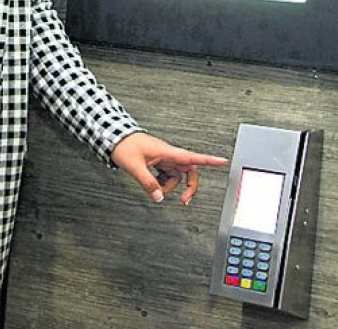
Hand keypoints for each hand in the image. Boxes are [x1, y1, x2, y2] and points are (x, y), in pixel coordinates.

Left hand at [111, 132, 227, 204]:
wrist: (115, 137)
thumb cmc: (125, 146)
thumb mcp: (135, 167)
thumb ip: (147, 183)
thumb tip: (158, 197)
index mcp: (167, 153)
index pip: (193, 157)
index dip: (209, 160)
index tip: (222, 161)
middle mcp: (168, 155)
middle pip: (188, 171)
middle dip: (189, 187)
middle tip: (184, 200)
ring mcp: (163, 158)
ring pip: (175, 176)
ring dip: (168, 187)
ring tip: (155, 190)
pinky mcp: (157, 162)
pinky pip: (166, 176)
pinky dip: (161, 183)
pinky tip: (151, 184)